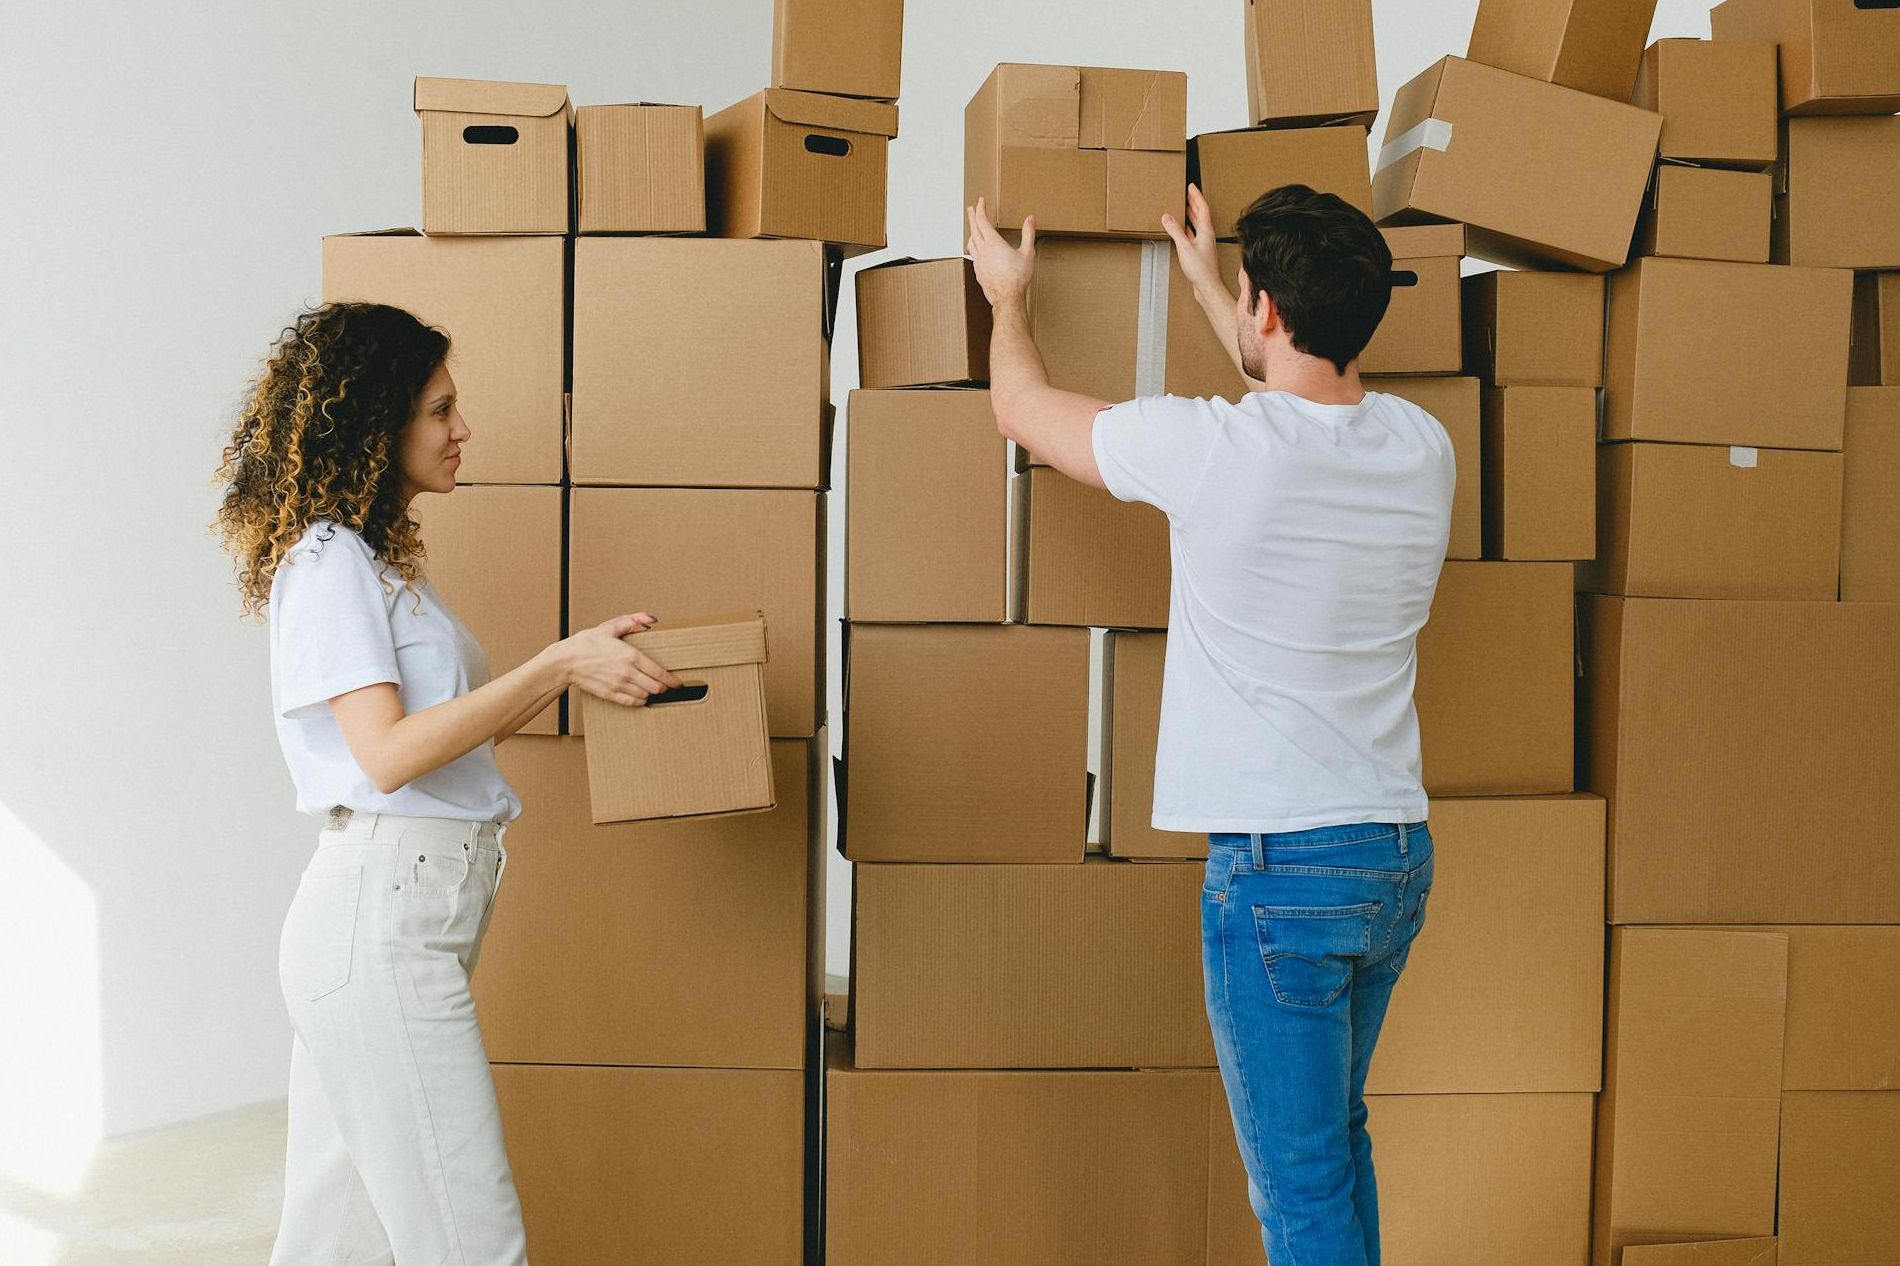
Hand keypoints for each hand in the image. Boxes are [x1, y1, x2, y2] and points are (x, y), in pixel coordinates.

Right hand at [560, 614, 682, 706]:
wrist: (565, 661)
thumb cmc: (586, 643)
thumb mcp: (610, 627)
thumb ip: (632, 621)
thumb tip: (651, 620)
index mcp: (630, 655)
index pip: (659, 672)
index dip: (672, 680)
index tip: (678, 682)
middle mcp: (626, 672)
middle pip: (656, 687)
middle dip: (665, 688)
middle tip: (668, 686)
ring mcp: (618, 685)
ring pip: (646, 696)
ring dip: (653, 694)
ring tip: (655, 690)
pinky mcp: (610, 695)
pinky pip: (633, 702)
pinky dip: (641, 701)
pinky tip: (642, 696)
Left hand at [965, 198, 1034, 306]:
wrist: (1007, 297)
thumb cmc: (1017, 278)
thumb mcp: (1027, 253)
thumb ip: (1028, 234)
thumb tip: (1030, 218)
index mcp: (993, 243)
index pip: (982, 221)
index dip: (980, 209)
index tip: (980, 201)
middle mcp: (983, 250)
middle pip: (973, 229)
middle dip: (972, 216)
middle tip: (970, 208)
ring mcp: (978, 261)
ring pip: (971, 241)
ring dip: (971, 231)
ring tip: (973, 228)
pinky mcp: (978, 271)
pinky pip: (972, 254)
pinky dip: (973, 246)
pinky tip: (976, 249)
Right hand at [1162, 183, 1226, 298]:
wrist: (1207, 286)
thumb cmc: (1200, 269)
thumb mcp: (1184, 247)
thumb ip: (1175, 231)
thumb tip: (1167, 217)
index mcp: (1206, 231)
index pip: (1202, 208)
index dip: (1196, 196)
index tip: (1192, 186)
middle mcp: (1207, 235)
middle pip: (1201, 214)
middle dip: (1194, 202)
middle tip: (1188, 193)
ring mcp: (1204, 244)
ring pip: (1198, 224)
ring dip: (1192, 215)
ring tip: (1186, 207)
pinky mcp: (1200, 252)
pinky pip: (1194, 234)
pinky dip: (1188, 228)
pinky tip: (1184, 230)